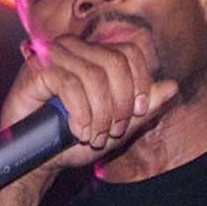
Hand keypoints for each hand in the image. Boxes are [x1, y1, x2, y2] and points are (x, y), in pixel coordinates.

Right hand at [0, 34, 178, 174]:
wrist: (35, 158)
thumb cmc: (72, 140)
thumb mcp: (117, 127)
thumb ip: (144, 108)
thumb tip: (171, 85)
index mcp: (94, 54)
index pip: (130, 52)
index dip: (140, 82)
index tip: (139, 113)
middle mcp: (75, 47)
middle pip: (115, 62)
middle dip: (121, 102)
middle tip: (114, 131)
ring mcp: (53, 55)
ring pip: (94, 74)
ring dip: (100, 112)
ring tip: (95, 136)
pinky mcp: (35, 69)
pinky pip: (69, 83)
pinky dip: (80, 112)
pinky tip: (79, 131)